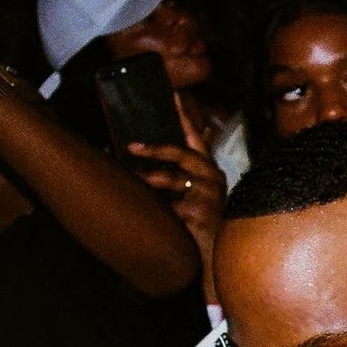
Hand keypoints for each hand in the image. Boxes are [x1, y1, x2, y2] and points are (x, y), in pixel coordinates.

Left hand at [127, 106, 224, 263]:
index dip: (183, 114)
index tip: (172, 91)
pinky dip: (161, 209)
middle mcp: (213, 178)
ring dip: (152, 179)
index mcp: (208, 169)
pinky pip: (171, 205)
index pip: (195, 136)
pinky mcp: (201, 213)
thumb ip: (174, 174)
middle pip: (182, 153)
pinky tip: (163, 217)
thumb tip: (138, 153)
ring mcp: (209, 195)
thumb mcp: (189, 193)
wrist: (216, 255)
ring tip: (137, 179)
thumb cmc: (198, 222)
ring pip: (174, 179)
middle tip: (131, 145)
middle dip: (155, 148)